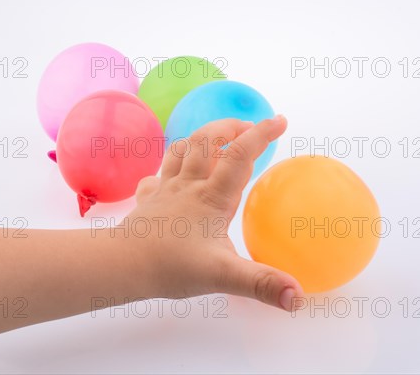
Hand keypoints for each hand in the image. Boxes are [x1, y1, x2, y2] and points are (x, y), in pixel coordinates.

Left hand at [128, 115, 302, 310]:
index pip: (240, 155)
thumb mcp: (223, 276)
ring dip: (201, 138)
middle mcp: (188, 185)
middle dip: (230, 127)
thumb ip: (261, 283)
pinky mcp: (148, 200)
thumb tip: (297, 297)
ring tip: (215, 138)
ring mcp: (165, 189)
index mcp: (212, 197)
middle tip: (247, 127)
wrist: (122, 265)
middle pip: (207, 141)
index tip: (280, 121)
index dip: (261, 134)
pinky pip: (157, 174)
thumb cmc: (171, 266)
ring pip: (181, 150)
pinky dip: (167, 168)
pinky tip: (170, 175)